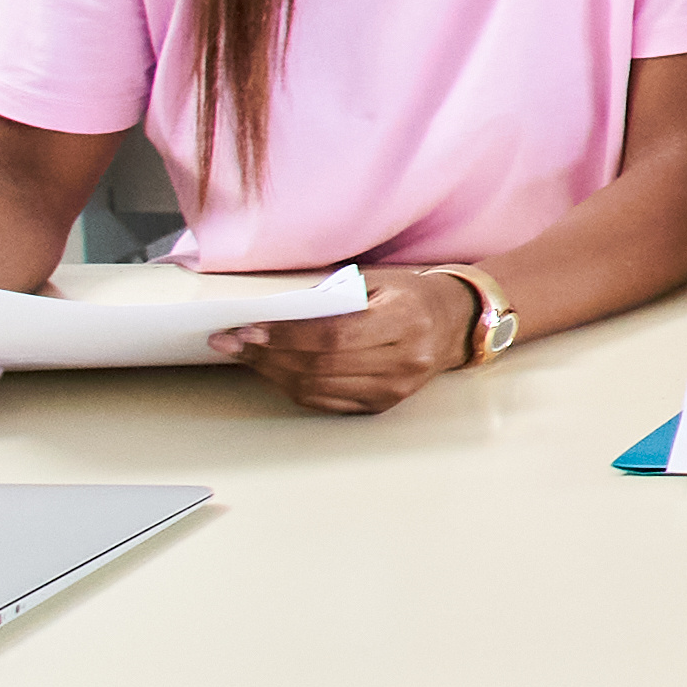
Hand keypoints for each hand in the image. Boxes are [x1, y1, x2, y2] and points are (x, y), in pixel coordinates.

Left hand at [211, 267, 482, 417]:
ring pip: (318, 388)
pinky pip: (326, 401)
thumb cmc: (411, 295)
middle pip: (321, 366)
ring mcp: (395, 388)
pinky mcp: (384, 404)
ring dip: (274, 372)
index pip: (334, 336)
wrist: (456, 323)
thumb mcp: (377, 283)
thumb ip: (332, 299)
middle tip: (231, 342)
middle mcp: (404, 360)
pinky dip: (294, 387)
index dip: (285, 336)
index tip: (247, 329)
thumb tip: (272, 316)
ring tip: (246, 355)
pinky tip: (275, 370)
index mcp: (405, 321)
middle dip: (268, 355)